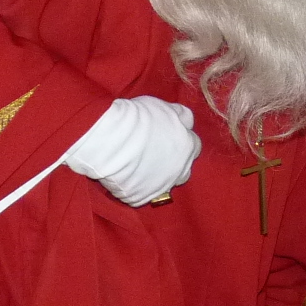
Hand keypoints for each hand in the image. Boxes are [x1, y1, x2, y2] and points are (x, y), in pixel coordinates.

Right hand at [64, 96, 200, 205]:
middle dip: (174, 163)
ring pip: (165, 185)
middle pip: (184, 169)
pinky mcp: (142, 197)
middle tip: (153, 153)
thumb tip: (186, 121)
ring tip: (140, 168)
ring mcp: (162, 185)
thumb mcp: (164, 108)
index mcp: (188, 146)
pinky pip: (143, 195)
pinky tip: (126, 177)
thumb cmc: (138, 117)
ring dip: (158, 178)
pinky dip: (137, 188)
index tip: (168, 137)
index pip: (194, 145)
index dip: (181, 141)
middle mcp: (181, 169)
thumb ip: (179, 115)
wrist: (111, 137)